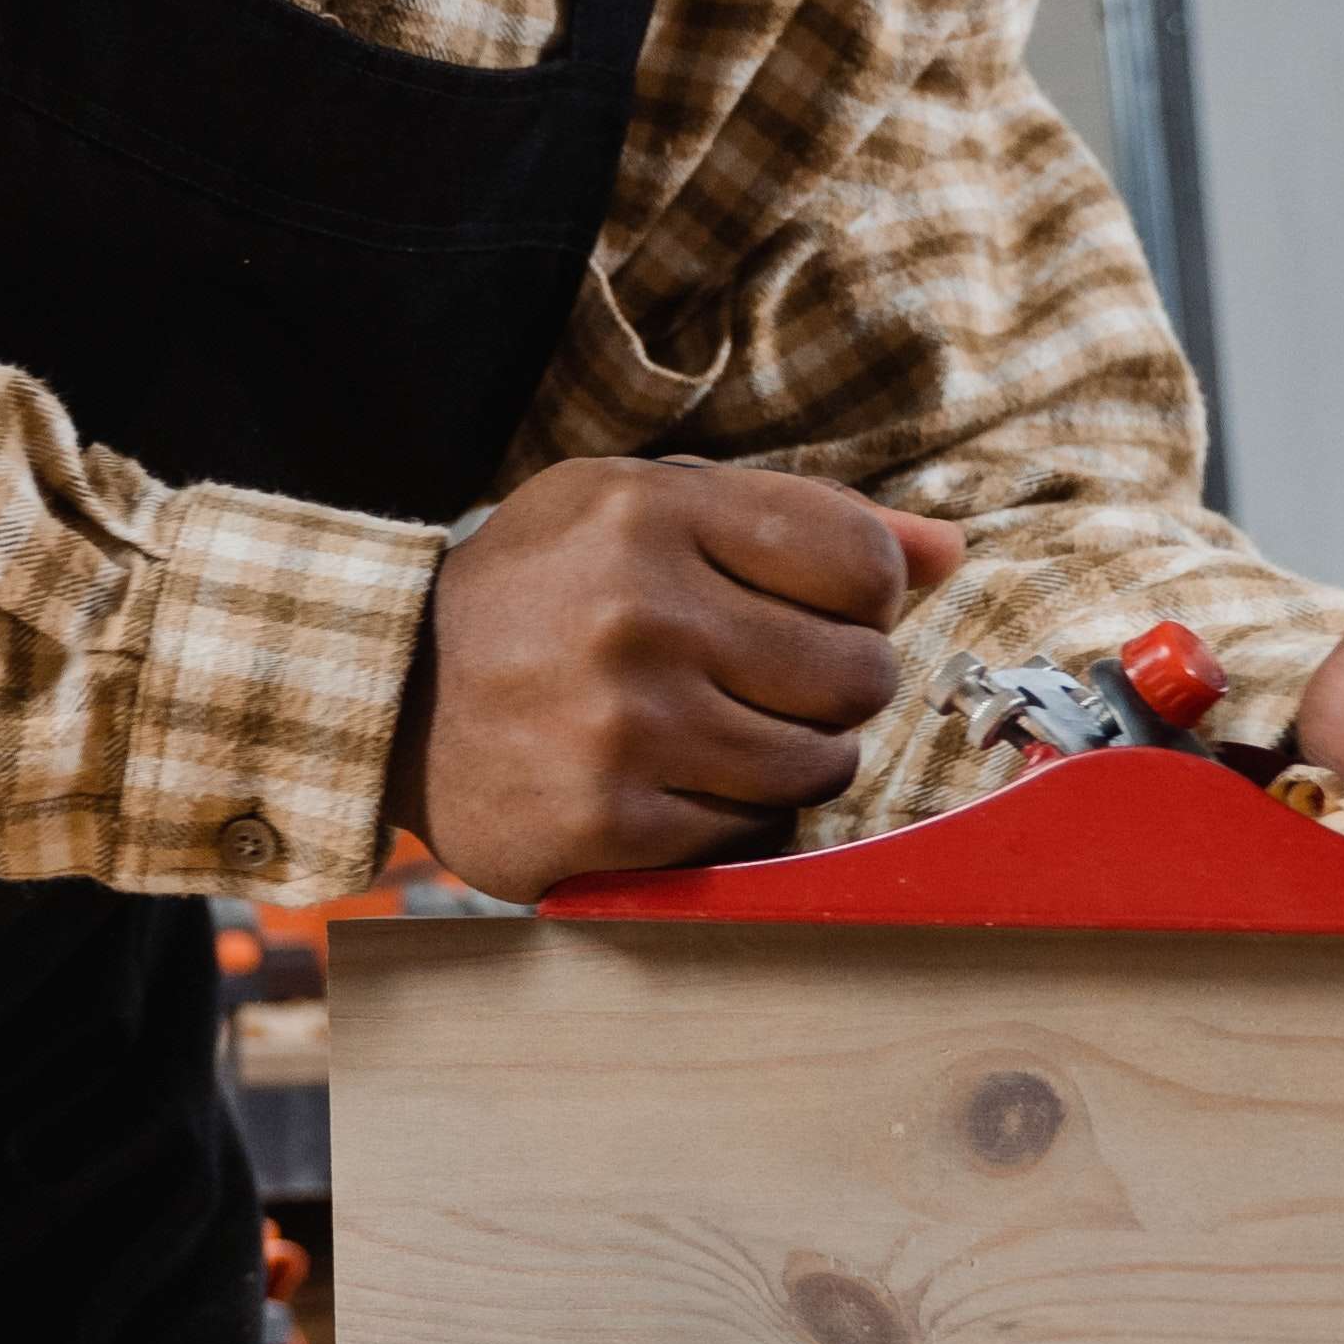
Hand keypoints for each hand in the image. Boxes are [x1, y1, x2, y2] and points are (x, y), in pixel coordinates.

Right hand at [388, 458, 966, 901]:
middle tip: (772, 684)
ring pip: (819, 764)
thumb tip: (952, 554)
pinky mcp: (605, 824)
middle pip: (859, 672)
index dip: (864, 597)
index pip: (862, 563)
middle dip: (837, 686)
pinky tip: (679, 786)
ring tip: (730, 735)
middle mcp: (637, 612)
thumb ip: (801, 519)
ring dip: (798, 759)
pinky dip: (737, 819)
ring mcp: (621, 726)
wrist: (390, 697)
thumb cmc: (544, 592)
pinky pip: (753, 835)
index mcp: (650, 511)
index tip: (816, 611)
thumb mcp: (645, 508)